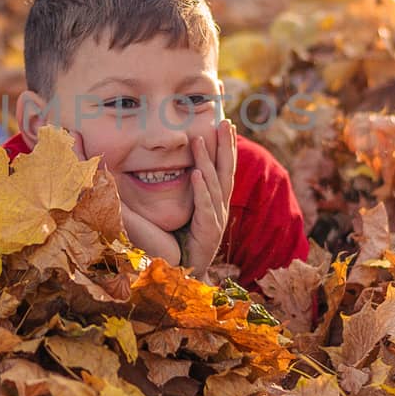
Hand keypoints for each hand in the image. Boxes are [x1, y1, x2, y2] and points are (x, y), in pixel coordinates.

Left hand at [180, 119, 235, 277]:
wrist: (188, 274)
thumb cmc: (184, 241)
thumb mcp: (185, 210)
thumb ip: (182, 191)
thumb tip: (168, 166)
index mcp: (216, 201)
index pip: (223, 168)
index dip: (226, 147)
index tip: (226, 124)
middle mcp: (219, 207)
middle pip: (225, 171)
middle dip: (225, 146)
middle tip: (224, 122)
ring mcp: (216, 219)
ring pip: (213, 184)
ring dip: (207, 160)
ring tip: (200, 139)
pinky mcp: (208, 232)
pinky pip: (204, 207)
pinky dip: (200, 190)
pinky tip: (195, 173)